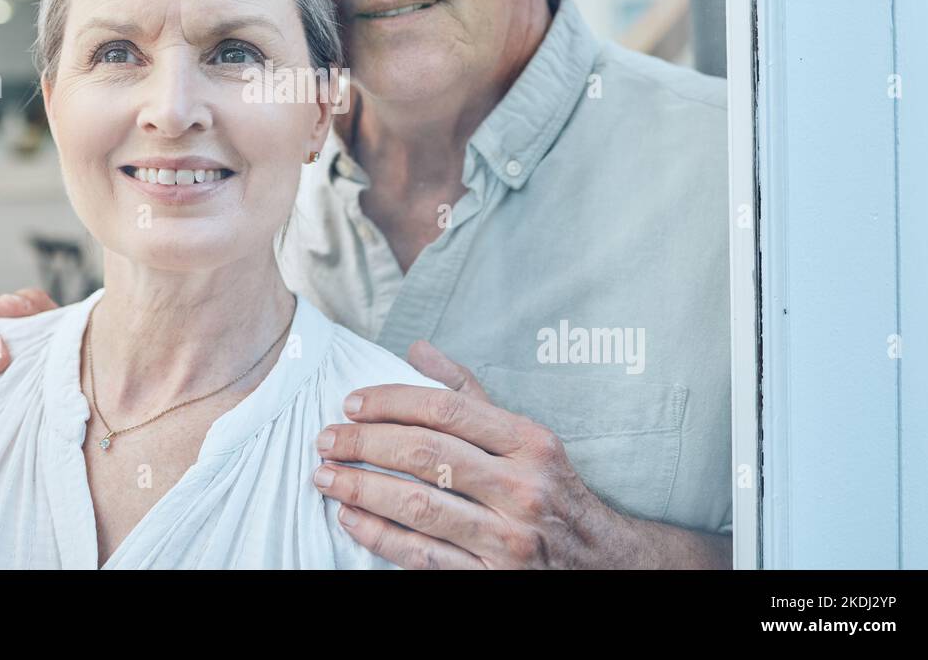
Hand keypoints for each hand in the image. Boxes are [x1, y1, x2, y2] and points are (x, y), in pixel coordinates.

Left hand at [311, 340, 697, 568]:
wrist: (603, 562)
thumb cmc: (550, 487)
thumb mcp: (525, 434)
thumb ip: (469, 391)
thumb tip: (417, 348)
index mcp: (530, 442)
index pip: (446, 409)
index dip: (391, 401)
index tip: (351, 403)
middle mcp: (522, 488)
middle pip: (425, 454)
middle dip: (363, 444)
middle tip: (325, 439)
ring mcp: (508, 539)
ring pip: (417, 507)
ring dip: (360, 489)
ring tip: (325, 476)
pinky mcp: (491, 579)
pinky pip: (422, 556)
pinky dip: (379, 536)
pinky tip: (350, 518)